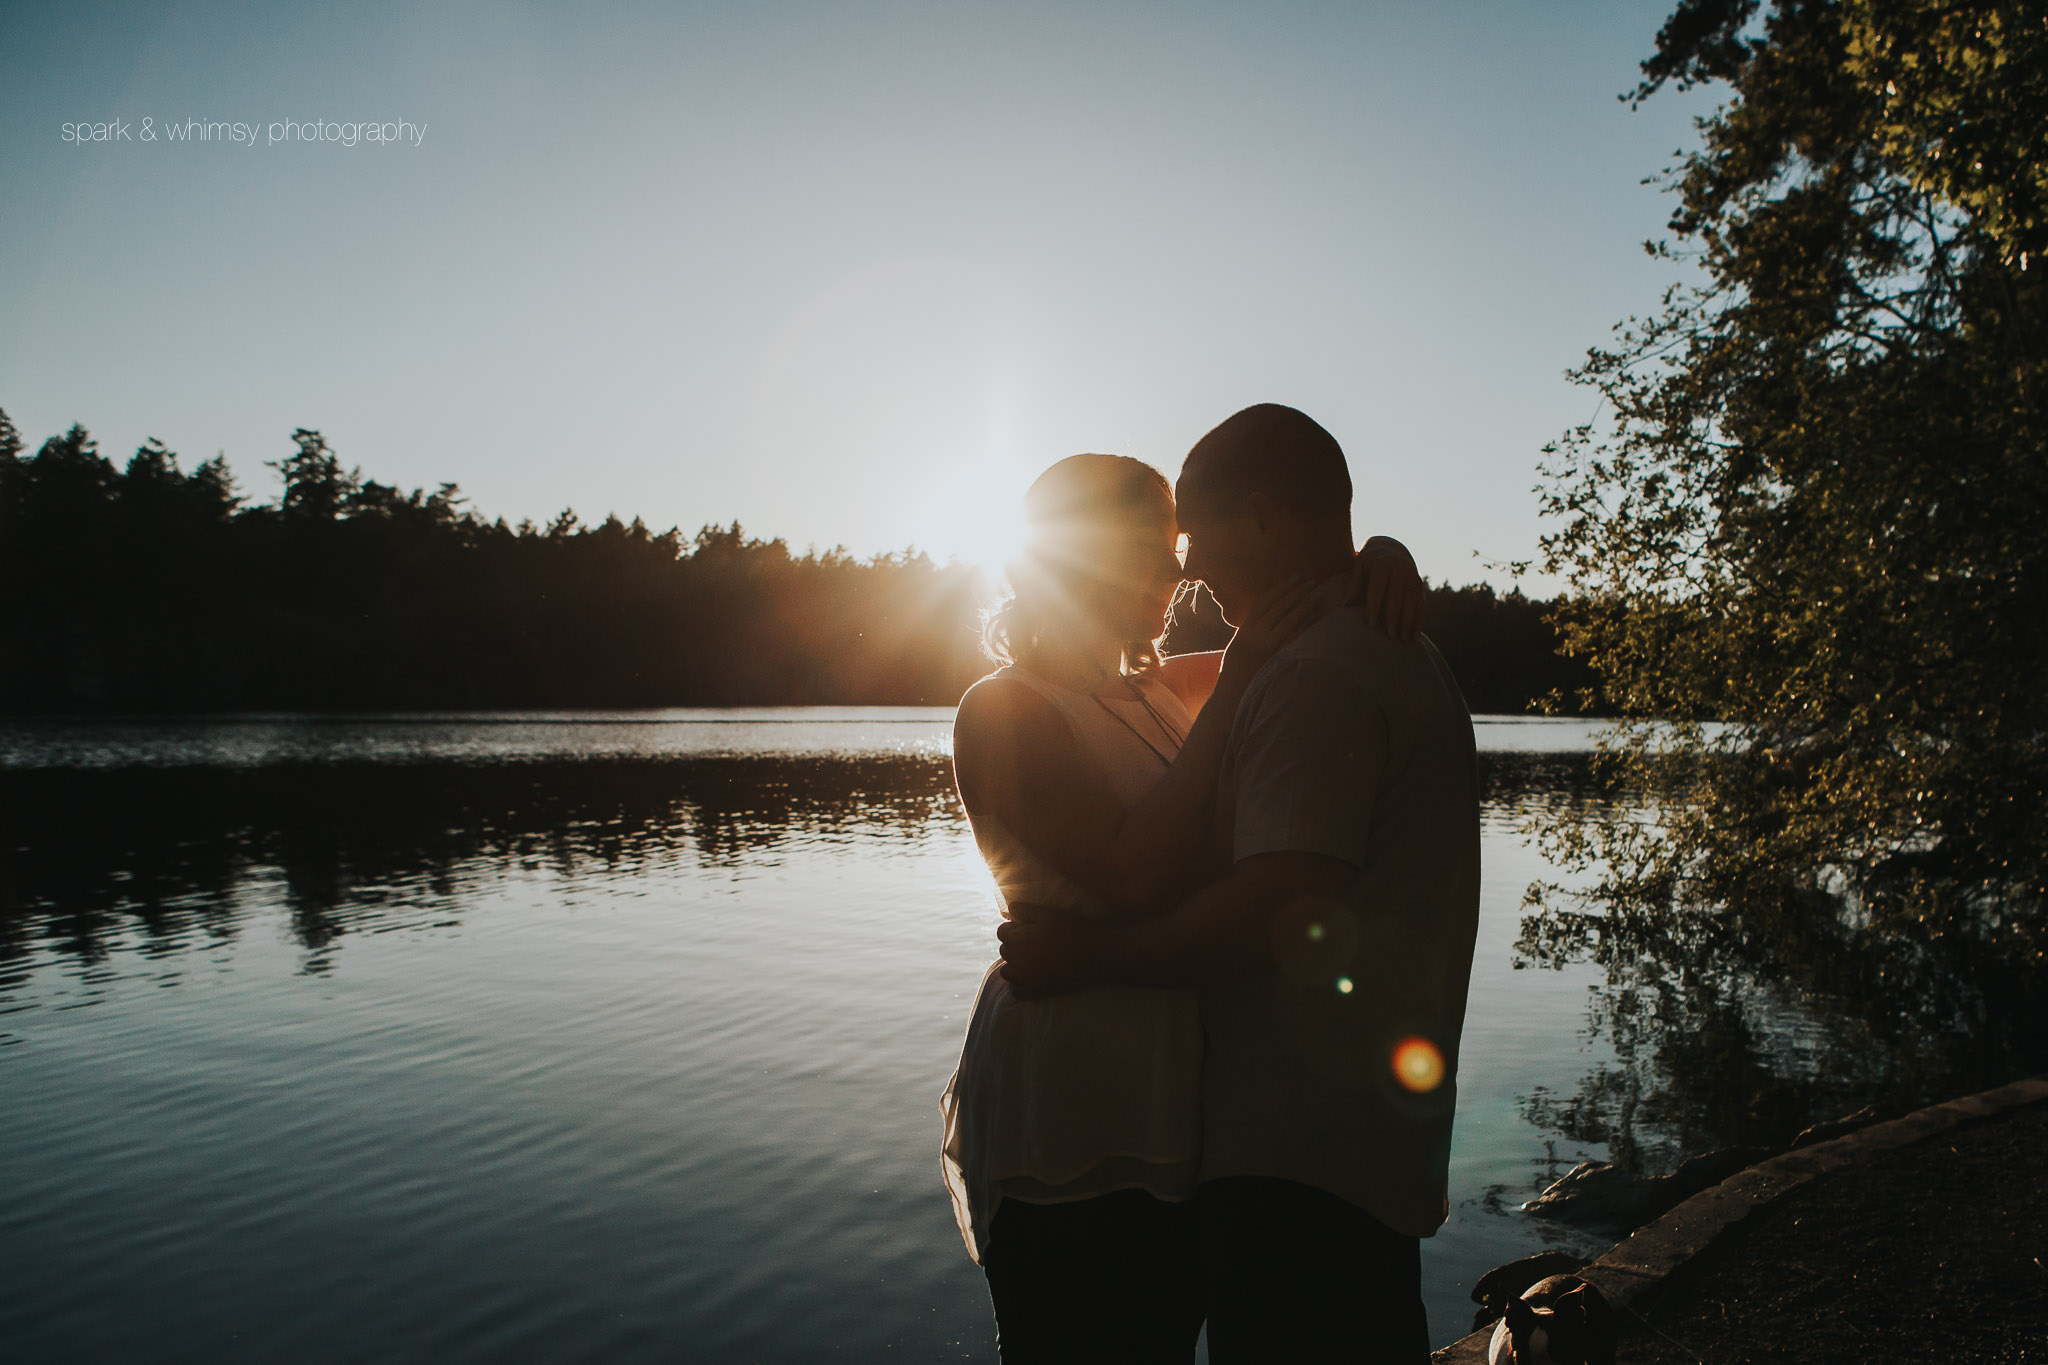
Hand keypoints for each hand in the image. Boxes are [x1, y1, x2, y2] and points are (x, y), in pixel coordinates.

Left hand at [997, 915, 1102, 999]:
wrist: (1097, 956)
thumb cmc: (1074, 930)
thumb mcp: (1049, 914)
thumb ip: (1024, 910)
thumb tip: (1008, 911)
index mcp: (1018, 940)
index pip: (1002, 932)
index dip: (1016, 928)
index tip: (1032, 929)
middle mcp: (1017, 962)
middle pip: (1005, 950)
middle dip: (1016, 945)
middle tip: (1038, 943)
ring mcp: (1025, 980)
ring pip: (1007, 971)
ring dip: (1016, 965)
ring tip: (1035, 959)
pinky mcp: (1035, 993)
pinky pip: (1016, 990)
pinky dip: (1021, 984)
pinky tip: (1035, 975)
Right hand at [1215, 576, 1317, 693]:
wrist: (1232, 694)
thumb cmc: (1236, 671)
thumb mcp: (1238, 645)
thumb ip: (1251, 630)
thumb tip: (1265, 616)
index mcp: (1245, 629)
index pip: (1264, 602)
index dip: (1280, 588)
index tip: (1294, 578)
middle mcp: (1255, 635)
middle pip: (1279, 607)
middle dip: (1296, 592)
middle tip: (1310, 581)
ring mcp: (1267, 646)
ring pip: (1289, 619)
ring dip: (1304, 604)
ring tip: (1317, 593)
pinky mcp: (1278, 657)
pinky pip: (1295, 637)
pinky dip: (1306, 625)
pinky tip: (1315, 616)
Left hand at [1347, 536, 1424, 640]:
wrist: (1390, 547)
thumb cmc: (1368, 562)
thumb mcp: (1359, 568)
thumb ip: (1354, 586)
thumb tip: (1344, 607)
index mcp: (1382, 564)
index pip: (1377, 588)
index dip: (1374, 607)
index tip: (1370, 625)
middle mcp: (1400, 568)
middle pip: (1397, 596)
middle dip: (1393, 617)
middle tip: (1390, 636)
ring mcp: (1412, 575)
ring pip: (1412, 600)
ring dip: (1409, 621)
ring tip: (1403, 639)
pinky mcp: (1420, 583)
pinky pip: (1421, 602)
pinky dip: (1419, 619)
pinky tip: (1415, 634)